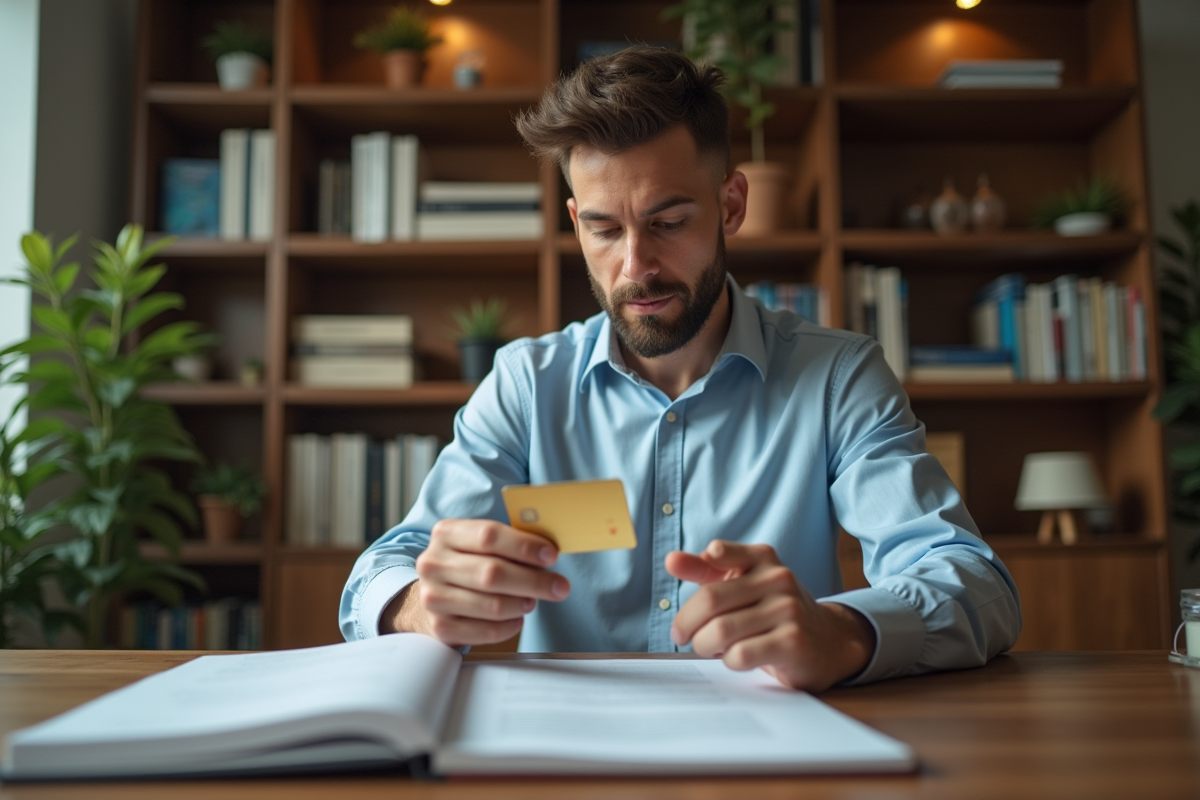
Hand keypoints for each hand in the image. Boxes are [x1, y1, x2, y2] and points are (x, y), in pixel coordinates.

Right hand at [380, 519, 570, 645]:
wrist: (430, 597)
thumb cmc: (468, 566)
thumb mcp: (478, 545)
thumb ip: (510, 542)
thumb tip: (549, 550)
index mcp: (447, 533)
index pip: (489, 535)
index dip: (524, 546)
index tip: (551, 555)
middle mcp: (434, 563)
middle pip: (492, 573)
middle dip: (534, 581)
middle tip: (560, 587)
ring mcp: (433, 597)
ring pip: (493, 605)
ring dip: (522, 604)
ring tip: (532, 601)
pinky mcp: (440, 627)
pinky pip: (487, 631)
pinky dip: (510, 626)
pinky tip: (516, 618)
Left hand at [665, 540, 875, 691]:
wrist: (829, 642)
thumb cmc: (775, 611)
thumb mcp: (745, 584)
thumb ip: (707, 572)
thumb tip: (671, 560)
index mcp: (763, 559)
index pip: (720, 553)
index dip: (696, 565)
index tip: (676, 575)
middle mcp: (778, 579)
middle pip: (711, 599)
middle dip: (687, 622)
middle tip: (681, 635)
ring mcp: (788, 610)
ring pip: (722, 631)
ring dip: (705, 645)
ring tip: (707, 648)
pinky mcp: (792, 643)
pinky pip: (741, 654)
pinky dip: (728, 661)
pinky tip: (735, 658)